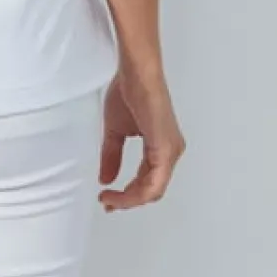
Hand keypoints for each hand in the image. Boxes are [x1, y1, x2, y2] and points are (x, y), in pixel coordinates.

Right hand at [98, 64, 184, 210]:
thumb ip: (112, 156)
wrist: (136, 74)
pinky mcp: (166, 149)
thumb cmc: (129, 92)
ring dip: (129, 199)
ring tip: (109, 199)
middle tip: (106, 202)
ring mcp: (171, 151)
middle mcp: (171, 152)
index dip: (127, 194)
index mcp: (162, 148)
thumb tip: (105, 179)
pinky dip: (135, 193)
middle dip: (127, 200)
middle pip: (151, 190)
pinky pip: (153, 183)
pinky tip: (118, 192)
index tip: (107, 197)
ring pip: (152, 190)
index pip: (148, 181)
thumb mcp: (116, 131)